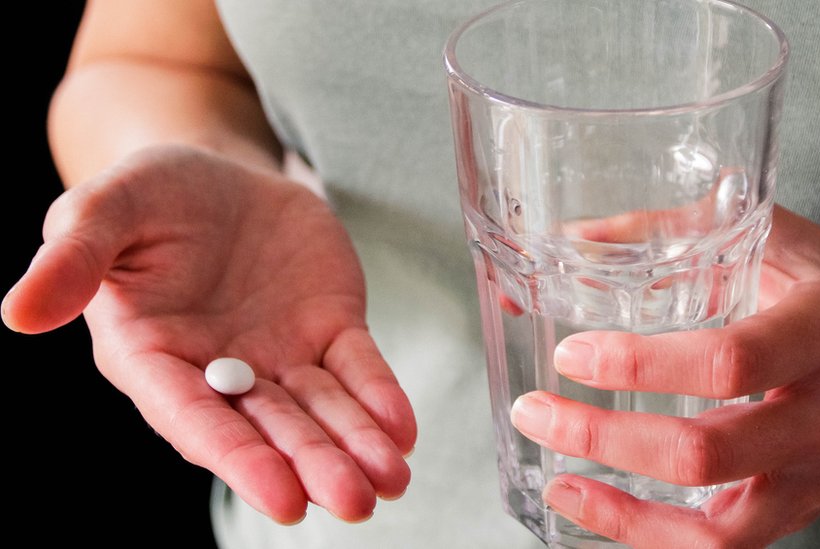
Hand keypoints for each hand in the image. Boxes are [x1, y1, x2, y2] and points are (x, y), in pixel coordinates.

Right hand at [3, 145, 415, 523]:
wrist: (221, 176)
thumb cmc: (151, 194)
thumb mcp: (104, 208)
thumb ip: (73, 258)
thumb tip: (18, 313)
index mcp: (152, 355)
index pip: (192, 416)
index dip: (236, 456)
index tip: (280, 496)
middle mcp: (219, 371)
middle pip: (267, 427)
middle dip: (310, 464)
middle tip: (353, 502)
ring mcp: (279, 354)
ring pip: (319, 410)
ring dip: (355, 445)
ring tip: (391, 480)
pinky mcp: (328, 329)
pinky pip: (357, 368)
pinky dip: (380, 397)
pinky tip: (401, 431)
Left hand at [510, 206, 819, 546]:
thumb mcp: (781, 240)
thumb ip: (677, 231)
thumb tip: (572, 239)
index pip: (728, 361)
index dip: (639, 365)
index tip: (572, 354)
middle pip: (707, 453)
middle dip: (604, 439)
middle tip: (537, 412)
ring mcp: (819, 472)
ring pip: (719, 527)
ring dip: (624, 514)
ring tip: (560, 482)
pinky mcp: (805, 507)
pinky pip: (728, 547)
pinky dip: (657, 540)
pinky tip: (605, 511)